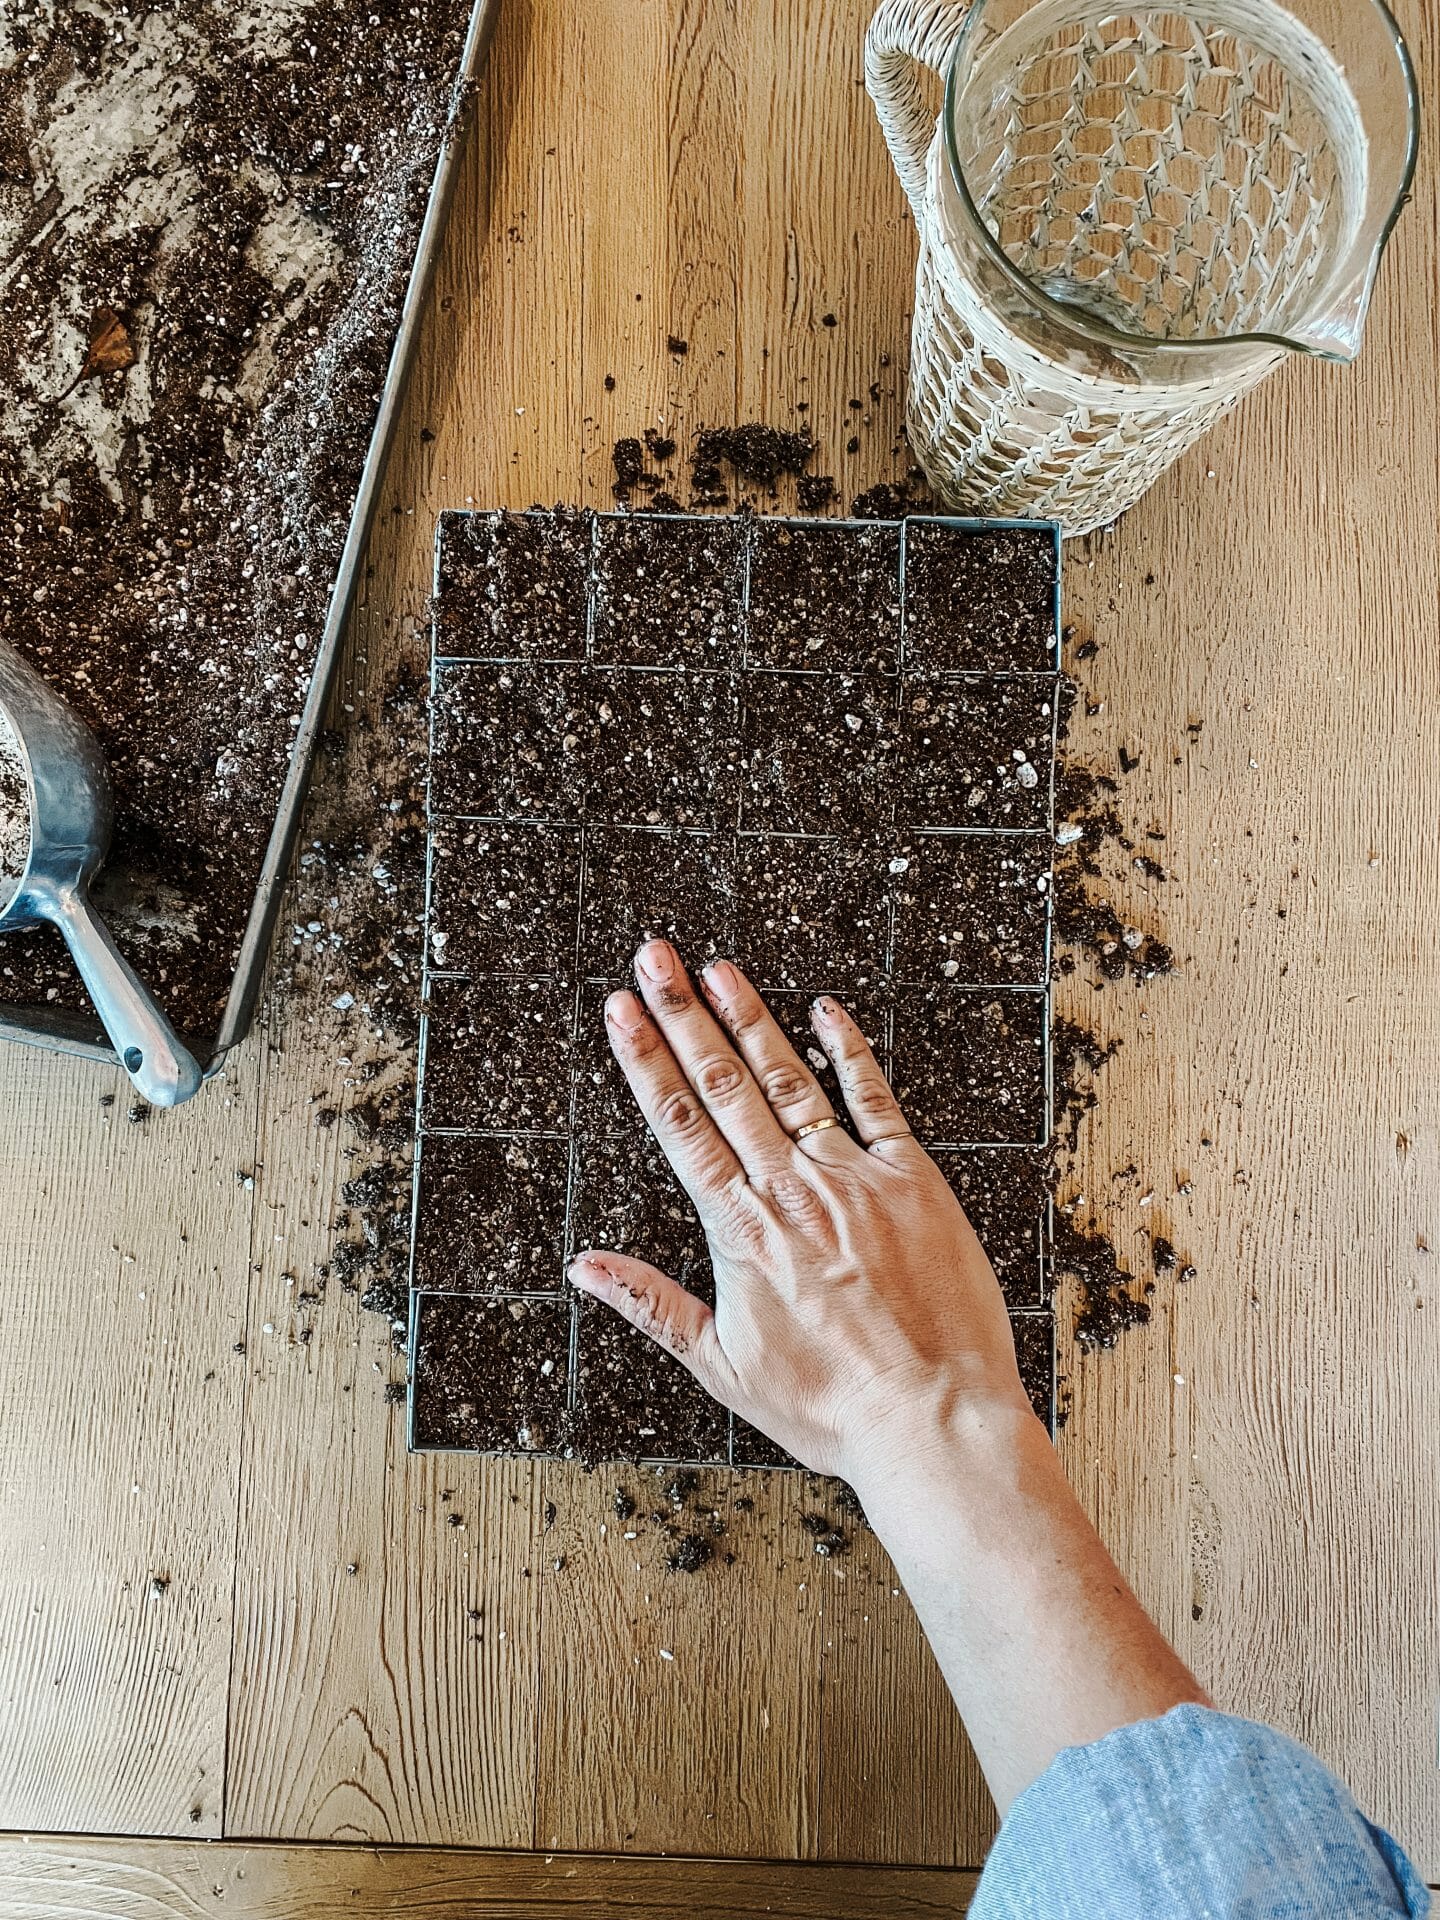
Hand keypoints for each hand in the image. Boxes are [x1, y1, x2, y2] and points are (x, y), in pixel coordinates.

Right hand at [567, 940, 1036, 1487]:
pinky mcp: (912, 1180)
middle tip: (653, 958)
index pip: (680, 1127)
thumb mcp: (722, 1366)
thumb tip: (584, 1267)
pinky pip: (874, 1100)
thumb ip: (651, 1304)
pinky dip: (848, 1051)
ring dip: (749, 1020)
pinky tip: (823, 1010)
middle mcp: (792, 1191)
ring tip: (716, 969)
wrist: (933, 1419)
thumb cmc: (832, 1406)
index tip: (621, 1011)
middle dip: (682, 1015)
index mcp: (742, 1232)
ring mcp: (853, 1179)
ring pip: (789, 1081)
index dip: (645, 1062)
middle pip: (724, 1086)